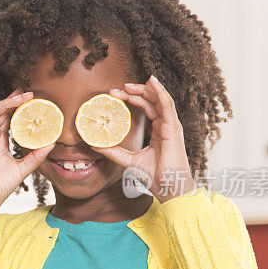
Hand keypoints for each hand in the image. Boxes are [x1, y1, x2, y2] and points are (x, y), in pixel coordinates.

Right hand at [0, 91, 53, 222]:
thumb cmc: (0, 187)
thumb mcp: (23, 168)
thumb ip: (36, 156)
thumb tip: (52, 143)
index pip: (8, 120)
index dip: (18, 108)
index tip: (32, 100)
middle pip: (1, 113)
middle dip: (14, 101)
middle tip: (29, 93)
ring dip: (6, 102)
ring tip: (22, 96)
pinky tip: (5, 105)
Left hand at [93, 75, 195, 201]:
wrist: (167, 186)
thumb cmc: (154, 175)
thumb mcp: (128, 160)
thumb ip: (113, 152)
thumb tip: (94, 146)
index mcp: (158, 131)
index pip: (146, 108)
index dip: (131, 99)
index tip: (114, 96)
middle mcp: (165, 126)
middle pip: (151, 101)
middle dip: (134, 92)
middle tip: (116, 89)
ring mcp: (171, 125)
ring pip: (158, 99)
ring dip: (144, 89)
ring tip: (127, 84)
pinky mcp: (174, 127)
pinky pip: (167, 104)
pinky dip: (160, 91)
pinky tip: (152, 82)